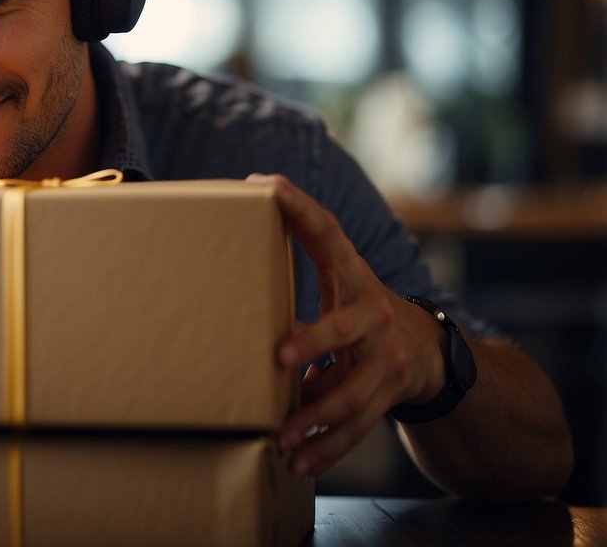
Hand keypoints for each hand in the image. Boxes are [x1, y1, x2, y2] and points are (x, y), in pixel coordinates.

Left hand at [246, 174, 446, 478]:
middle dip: (314, 341)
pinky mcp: (389, 394)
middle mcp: (374, 313)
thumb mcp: (336, 285)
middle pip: (345, 328)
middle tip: (277, 355)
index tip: (268, 187)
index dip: (299, 207)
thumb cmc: (356, 310)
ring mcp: (386, 357)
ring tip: (282, 436)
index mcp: (352, 274)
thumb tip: (219, 260)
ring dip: (315, 416)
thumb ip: (292, 270)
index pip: (327, 232)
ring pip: (352, 392)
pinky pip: (358, 427)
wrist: (430, 351)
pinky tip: (300, 462)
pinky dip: (328, 448)